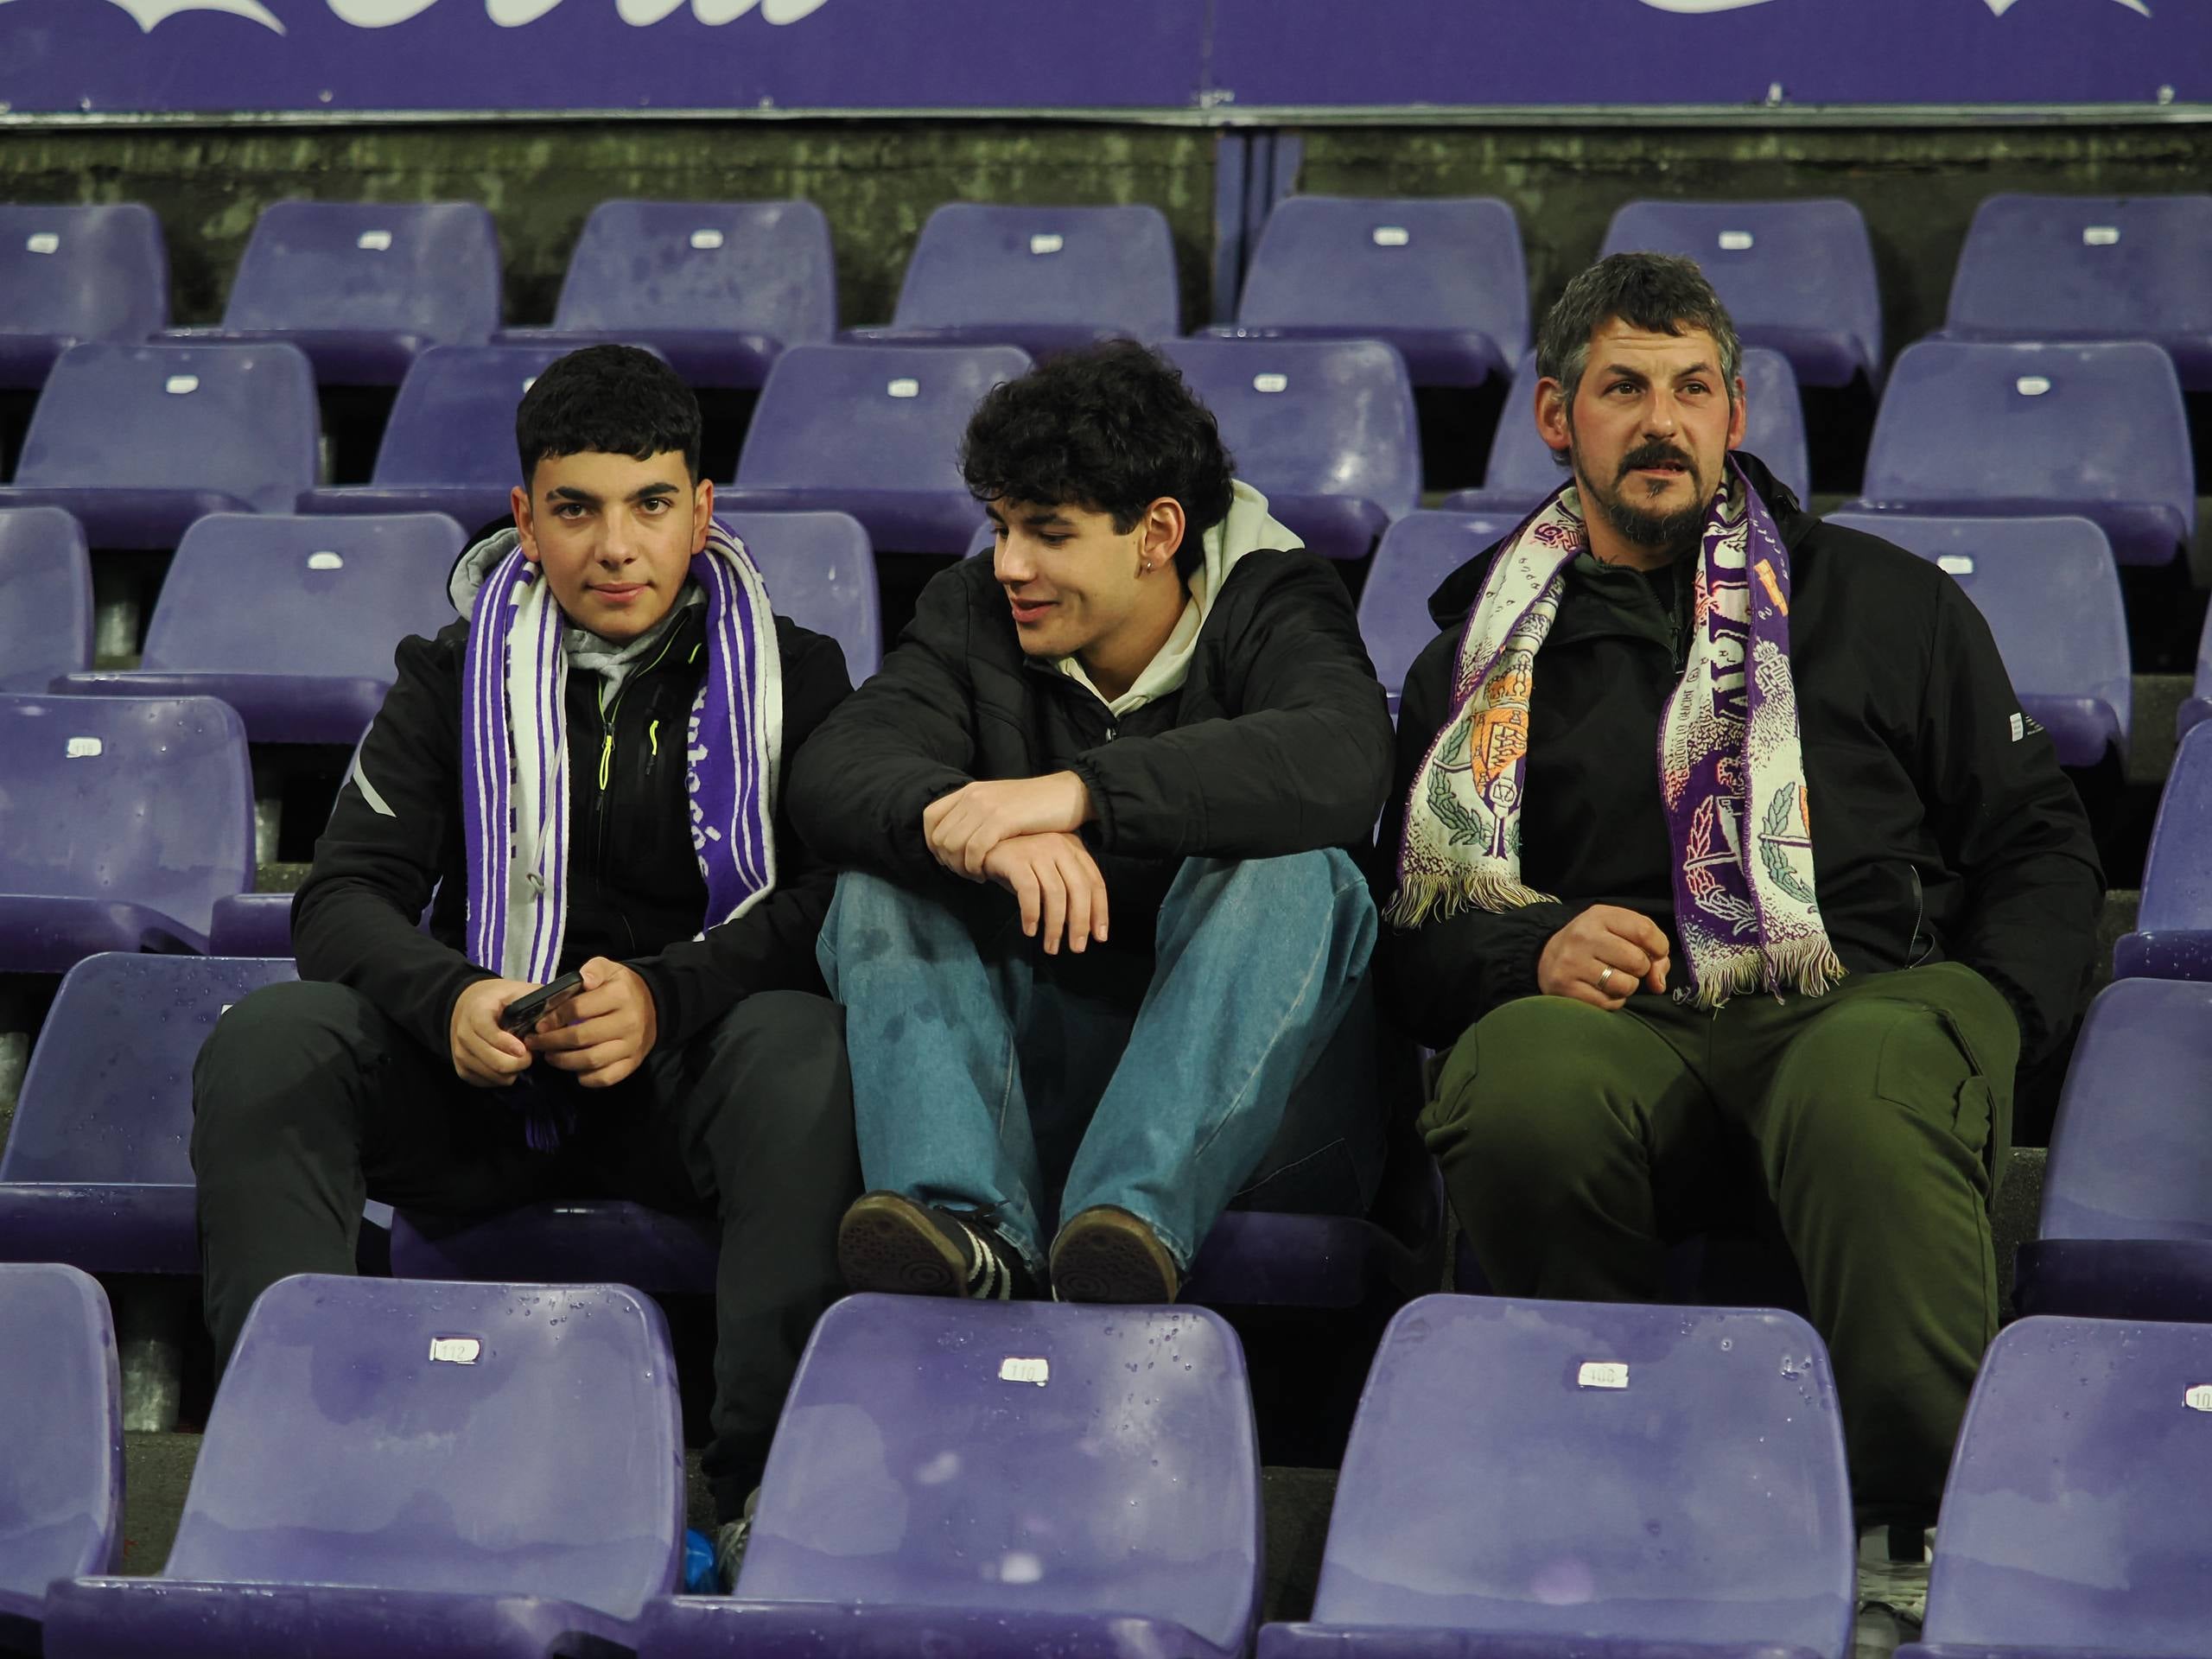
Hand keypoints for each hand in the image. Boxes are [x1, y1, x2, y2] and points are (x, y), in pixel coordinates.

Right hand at [449, 977, 538, 1087]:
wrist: (467, 1005)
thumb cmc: (498, 999)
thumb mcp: (517, 990)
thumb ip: (536, 998)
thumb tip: (559, 1015)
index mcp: (476, 1012)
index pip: (488, 1032)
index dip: (506, 1043)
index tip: (524, 1048)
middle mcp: (463, 1035)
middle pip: (494, 1061)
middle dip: (519, 1062)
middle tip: (532, 1054)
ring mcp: (460, 1055)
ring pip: (494, 1076)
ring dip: (514, 1071)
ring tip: (521, 1057)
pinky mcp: (461, 1070)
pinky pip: (488, 1083)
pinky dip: (503, 1077)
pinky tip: (509, 1063)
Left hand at [525, 956, 659, 1088]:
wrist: (655, 1006)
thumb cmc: (622, 987)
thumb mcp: (609, 969)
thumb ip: (593, 970)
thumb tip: (583, 980)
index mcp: (620, 996)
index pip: (578, 1009)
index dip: (554, 1018)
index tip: (539, 1024)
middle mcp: (628, 1022)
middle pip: (581, 1037)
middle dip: (551, 1042)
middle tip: (536, 1042)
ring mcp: (631, 1046)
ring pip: (591, 1060)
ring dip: (563, 1061)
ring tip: (550, 1055)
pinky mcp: (632, 1063)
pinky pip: (605, 1078)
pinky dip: (586, 1078)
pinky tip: (575, 1069)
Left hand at [924, 772, 1092, 879]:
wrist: (1068, 795)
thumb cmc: (1037, 806)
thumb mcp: (1000, 804)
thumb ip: (978, 816)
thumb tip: (958, 839)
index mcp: (970, 791)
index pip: (931, 817)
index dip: (933, 843)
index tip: (948, 860)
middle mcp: (973, 796)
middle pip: (939, 836)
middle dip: (948, 861)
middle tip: (966, 873)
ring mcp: (986, 806)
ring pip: (953, 845)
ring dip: (961, 868)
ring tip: (977, 875)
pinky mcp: (1002, 819)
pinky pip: (973, 849)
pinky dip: (975, 867)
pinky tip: (987, 874)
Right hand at [980, 832, 1110, 954]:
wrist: (982, 848)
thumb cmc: (1020, 867)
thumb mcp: (1048, 877)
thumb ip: (1066, 895)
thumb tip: (1083, 929)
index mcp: (1073, 848)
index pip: (1095, 883)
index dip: (1099, 912)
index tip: (1099, 937)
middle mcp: (1059, 846)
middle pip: (1079, 889)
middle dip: (1080, 923)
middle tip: (1077, 948)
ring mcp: (1037, 849)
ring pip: (1055, 893)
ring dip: (1055, 925)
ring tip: (1051, 947)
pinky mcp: (1016, 858)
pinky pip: (1029, 891)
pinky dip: (1032, 913)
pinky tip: (1030, 930)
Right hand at [1537, 905, 1671, 1009]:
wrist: (1546, 957)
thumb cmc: (1594, 944)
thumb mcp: (1619, 932)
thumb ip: (1651, 950)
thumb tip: (1658, 984)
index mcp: (1599, 916)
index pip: (1645, 931)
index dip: (1659, 947)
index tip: (1655, 953)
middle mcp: (1583, 936)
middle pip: (1638, 961)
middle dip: (1640, 969)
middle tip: (1625, 966)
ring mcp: (1572, 963)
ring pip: (1625, 985)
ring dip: (1626, 987)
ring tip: (1612, 979)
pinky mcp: (1566, 989)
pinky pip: (1609, 1003)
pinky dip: (1611, 1001)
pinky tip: (1599, 990)